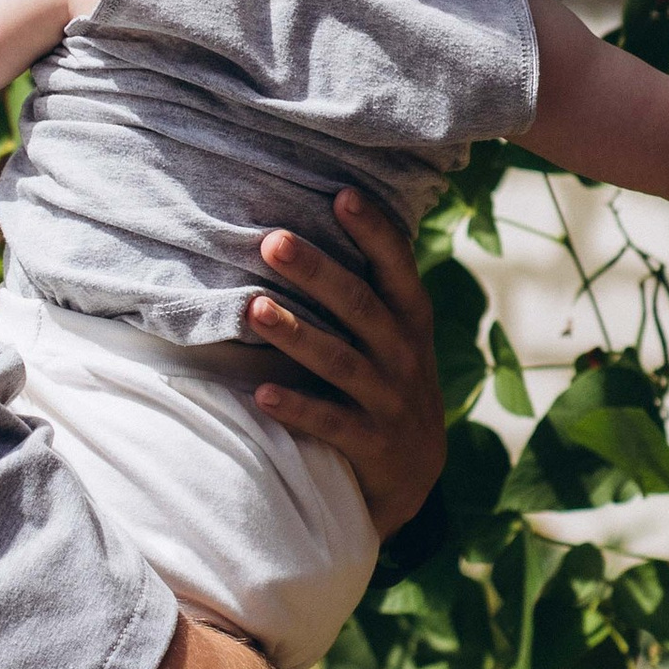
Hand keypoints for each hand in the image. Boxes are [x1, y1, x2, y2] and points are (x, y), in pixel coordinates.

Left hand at [245, 190, 444, 537]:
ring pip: (340, 362)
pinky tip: (260, 394)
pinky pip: (330, 423)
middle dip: (317, 272)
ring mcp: (390, 400)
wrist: (415, 474)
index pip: (396, 266)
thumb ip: (372, 283)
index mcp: (410, 318)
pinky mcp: (372, 444)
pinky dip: (296, 408)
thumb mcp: (398, 331)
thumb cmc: (391, 379)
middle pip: (360, 306)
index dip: (373, 231)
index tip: (341, 195)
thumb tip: (332, 206)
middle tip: (273, 241)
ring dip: (296, 334)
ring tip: (254, 308)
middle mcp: (404, 354)